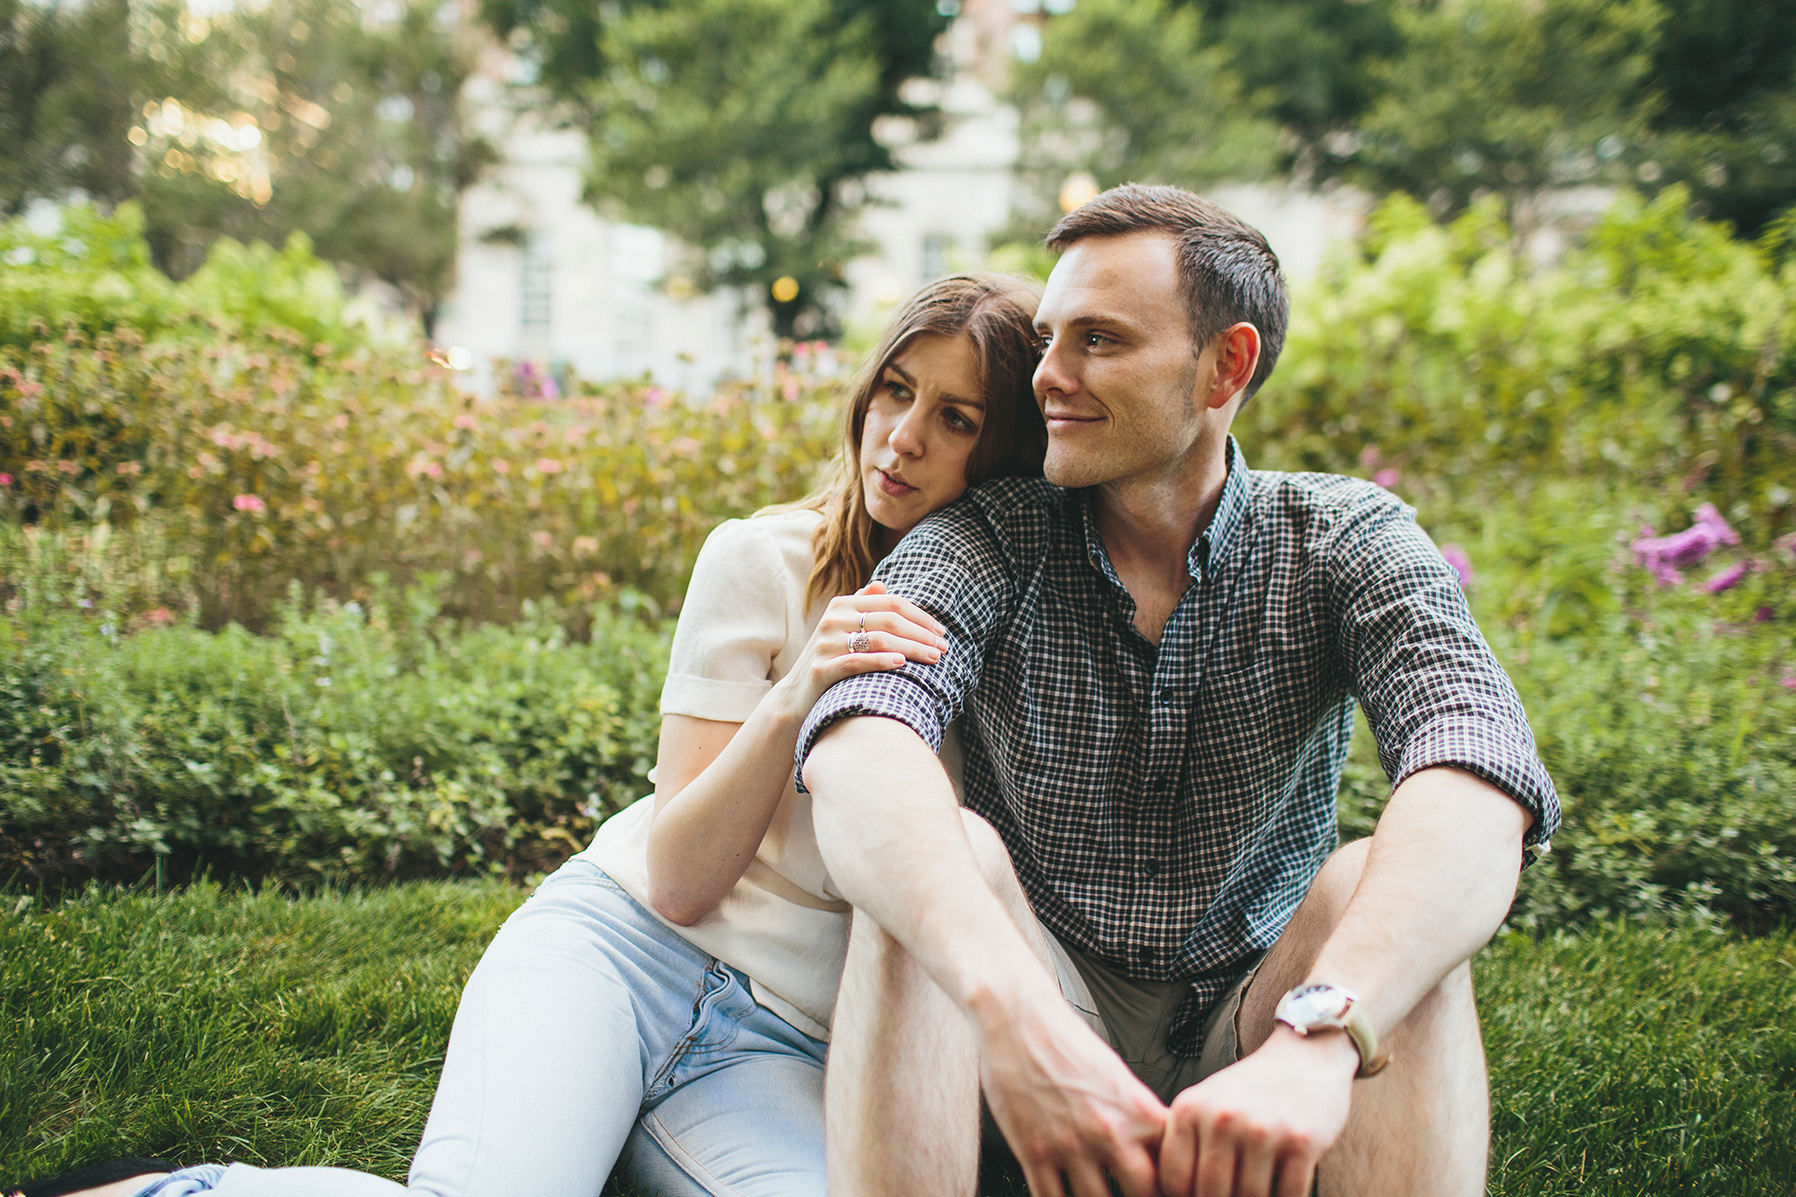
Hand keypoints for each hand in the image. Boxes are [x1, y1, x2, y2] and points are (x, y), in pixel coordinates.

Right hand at [776, 581, 946, 717]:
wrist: (796, 696)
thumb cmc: (830, 660)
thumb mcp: (842, 629)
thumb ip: (861, 606)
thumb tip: (882, 585)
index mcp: (842, 604)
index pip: (891, 603)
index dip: (920, 616)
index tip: (941, 631)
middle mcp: (833, 619)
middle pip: (889, 621)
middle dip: (921, 634)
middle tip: (944, 648)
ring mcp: (825, 643)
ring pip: (879, 640)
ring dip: (912, 649)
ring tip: (933, 659)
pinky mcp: (821, 669)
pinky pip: (857, 661)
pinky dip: (882, 661)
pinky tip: (903, 665)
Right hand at [979, 996, 1168, 1196]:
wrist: (1019, 1018)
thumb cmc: (1066, 1043)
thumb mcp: (1117, 1076)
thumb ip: (1139, 1116)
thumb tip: (1155, 1150)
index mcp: (1137, 1110)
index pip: (1173, 1165)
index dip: (1173, 1183)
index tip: (1167, 1187)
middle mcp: (1109, 1131)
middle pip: (1143, 1193)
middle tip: (1132, 1194)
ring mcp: (1070, 1145)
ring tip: (1095, 1194)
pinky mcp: (1034, 1152)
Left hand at [1156, 1029, 1355, 1196]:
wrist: (1304, 1058)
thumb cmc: (1249, 1090)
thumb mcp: (1204, 1104)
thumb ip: (1185, 1143)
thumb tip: (1175, 1195)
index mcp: (1190, 1109)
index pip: (1175, 1180)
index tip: (1200, 1194)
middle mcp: (1222, 1118)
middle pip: (1211, 1194)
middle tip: (1233, 1193)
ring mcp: (1262, 1130)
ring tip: (1255, 1189)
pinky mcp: (1302, 1141)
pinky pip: (1288, 1196)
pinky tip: (1281, 1188)